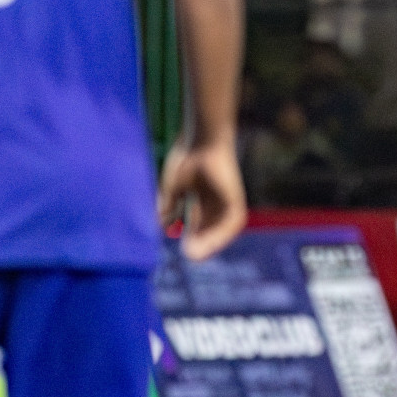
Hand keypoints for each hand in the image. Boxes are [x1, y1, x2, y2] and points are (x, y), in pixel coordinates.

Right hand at [158, 139, 247, 260]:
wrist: (201, 140)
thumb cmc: (187, 157)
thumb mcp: (172, 188)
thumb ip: (167, 207)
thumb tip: (160, 227)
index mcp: (203, 197)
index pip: (199, 224)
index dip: (190, 237)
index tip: (181, 249)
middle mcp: (217, 201)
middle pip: (210, 229)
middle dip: (200, 243)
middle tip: (188, 256)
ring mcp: (228, 200)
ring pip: (221, 229)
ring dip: (209, 243)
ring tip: (195, 254)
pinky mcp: (236, 199)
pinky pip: (232, 224)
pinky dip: (219, 235)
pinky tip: (207, 243)